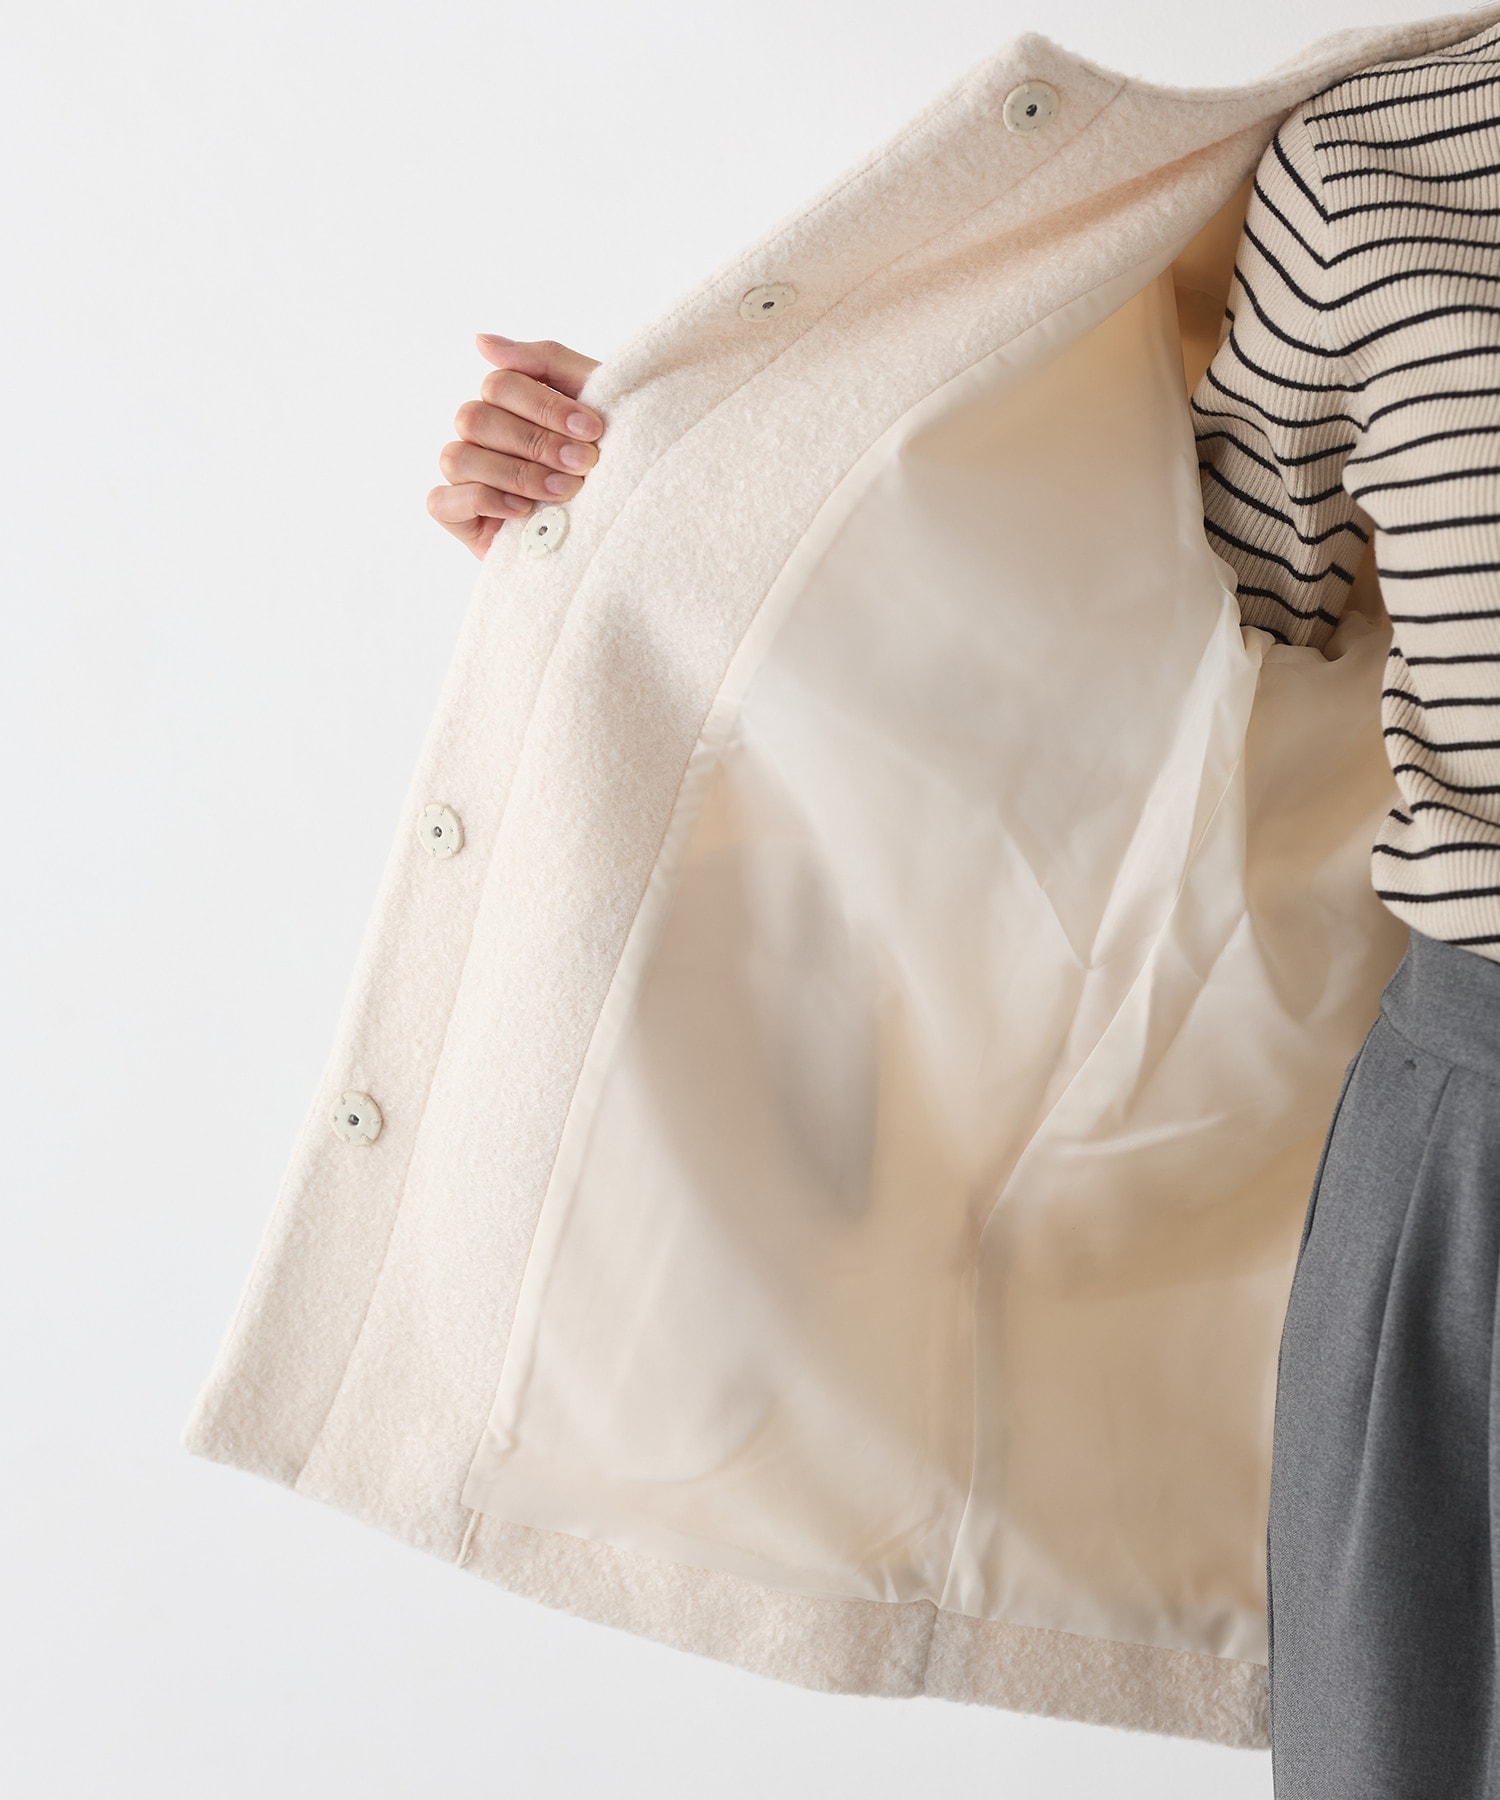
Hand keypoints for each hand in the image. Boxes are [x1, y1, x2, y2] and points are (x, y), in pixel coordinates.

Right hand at [428, 335, 604, 557]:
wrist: (628, 524)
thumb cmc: (613, 457)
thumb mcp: (594, 399)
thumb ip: (545, 359)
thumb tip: (480, 340)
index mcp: (507, 403)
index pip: (499, 384)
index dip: (544, 406)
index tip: (593, 430)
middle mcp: (481, 436)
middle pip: (475, 418)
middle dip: (535, 443)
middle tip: (583, 464)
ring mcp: (467, 478)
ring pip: (458, 458)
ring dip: (515, 473)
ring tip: (564, 492)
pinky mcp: (459, 519)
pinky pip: (442, 501)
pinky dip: (484, 501)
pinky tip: (525, 511)